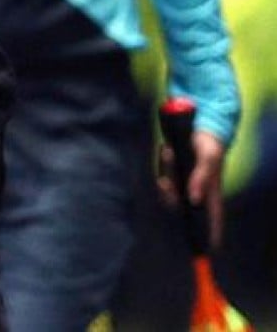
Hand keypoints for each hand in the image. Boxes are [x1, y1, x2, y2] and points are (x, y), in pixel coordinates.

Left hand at [157, 130, 225, 248]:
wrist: (199, 126)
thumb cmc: (209, 145)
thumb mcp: (209, 158)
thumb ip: (202, 178)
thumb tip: (194, 199)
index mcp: (210, 192)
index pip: (212, 217)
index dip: (211, 233)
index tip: (208, 249)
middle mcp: (195, 190)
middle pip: (179, 205)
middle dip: (169, 195)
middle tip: (166, 180)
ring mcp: (183, 181)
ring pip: (168, 190)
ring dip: (165, 173)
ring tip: (169, 151)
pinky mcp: (173, 171)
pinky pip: (163, 174)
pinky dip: (162, 164)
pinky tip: (166, 149)